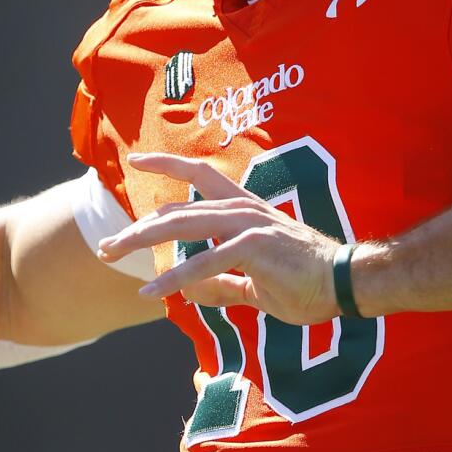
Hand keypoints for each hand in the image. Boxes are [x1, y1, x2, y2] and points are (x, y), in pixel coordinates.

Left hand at [96, 153, 340, 323]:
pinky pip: (205, 264)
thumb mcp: (254, 283)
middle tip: (105, 245)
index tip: (136, 158)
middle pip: (177, 210)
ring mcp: (247, 225)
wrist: (346, 283)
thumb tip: (191, 292)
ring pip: (183, 227)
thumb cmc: (305, 281)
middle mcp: (240, 210)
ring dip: (144, 242)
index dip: (166, 164)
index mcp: (242, 209)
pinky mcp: (254, 248)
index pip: (199, 176)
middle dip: (137, 227)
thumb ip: (223, 284)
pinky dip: (176, 278)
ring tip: (113, 254)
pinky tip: (154, 290)